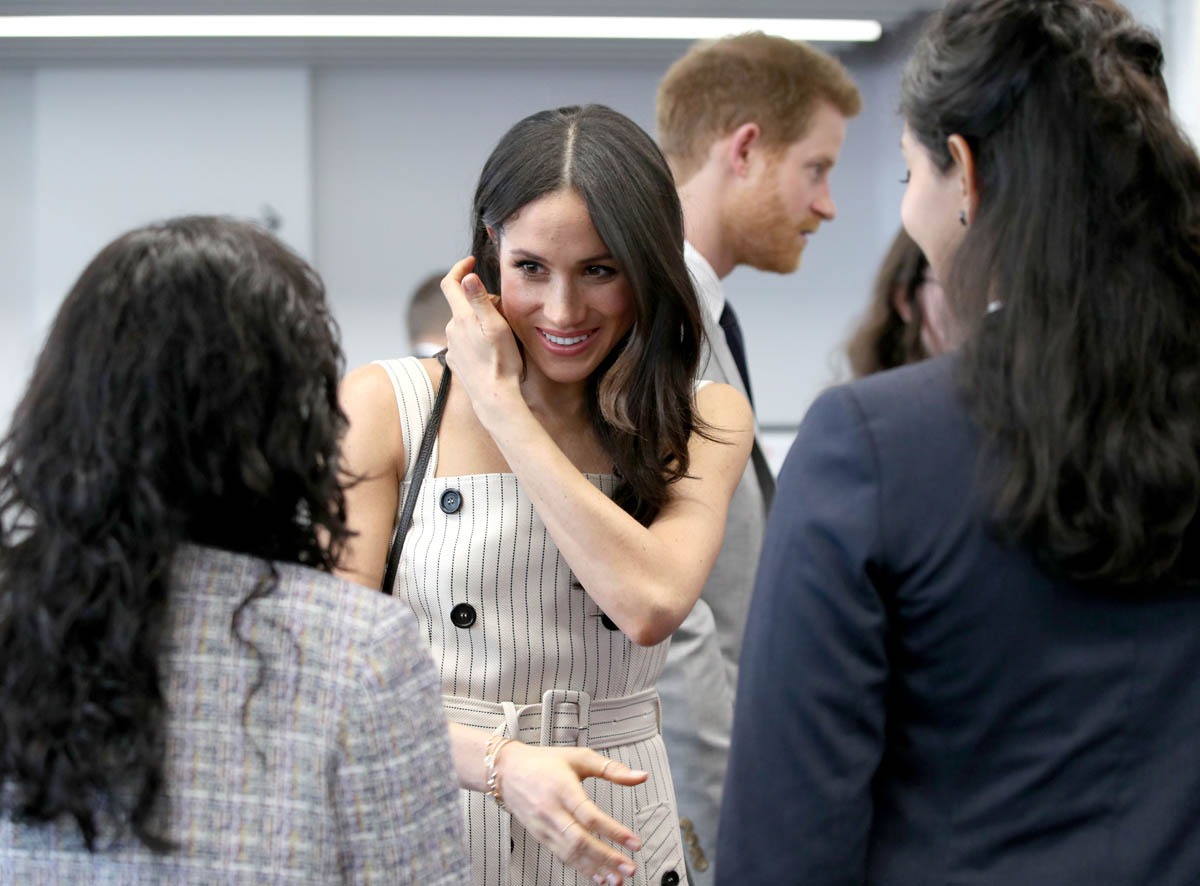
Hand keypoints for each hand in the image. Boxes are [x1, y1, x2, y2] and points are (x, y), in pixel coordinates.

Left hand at [440, 256, 523, 419]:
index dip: (460, 268)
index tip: (471, 261)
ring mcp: (452, 347)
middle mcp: (451, 330)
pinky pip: (464, 341)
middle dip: (480, 300)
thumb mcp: (496, 327)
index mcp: (461, 318)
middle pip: (462, 304)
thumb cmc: (501, 363)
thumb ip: (480, 300)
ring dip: (478, 321)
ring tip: (500, 333)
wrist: (494, 398)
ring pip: (464, 323)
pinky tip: (490, 349)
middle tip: (503, 311)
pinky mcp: (456, 361)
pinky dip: (475, 338)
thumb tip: (467, 276)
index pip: (451, 283)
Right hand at [495, 740, 647, 884]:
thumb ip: (611, 769)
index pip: (590, 815)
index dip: (613, 832)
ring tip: (617, 879)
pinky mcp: (540, 836)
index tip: (634, 843)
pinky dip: (581, 868)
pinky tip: (597, 875)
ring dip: (595, 868)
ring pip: (570, 853)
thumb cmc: (544, 762)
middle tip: (629, 868)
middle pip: (580, 840)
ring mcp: (543, 826)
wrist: (506, 771)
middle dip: (606, 858)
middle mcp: (551, 810)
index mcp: (562, 788)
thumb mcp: (579, 757)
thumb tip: (640, 777)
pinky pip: (562, 856)